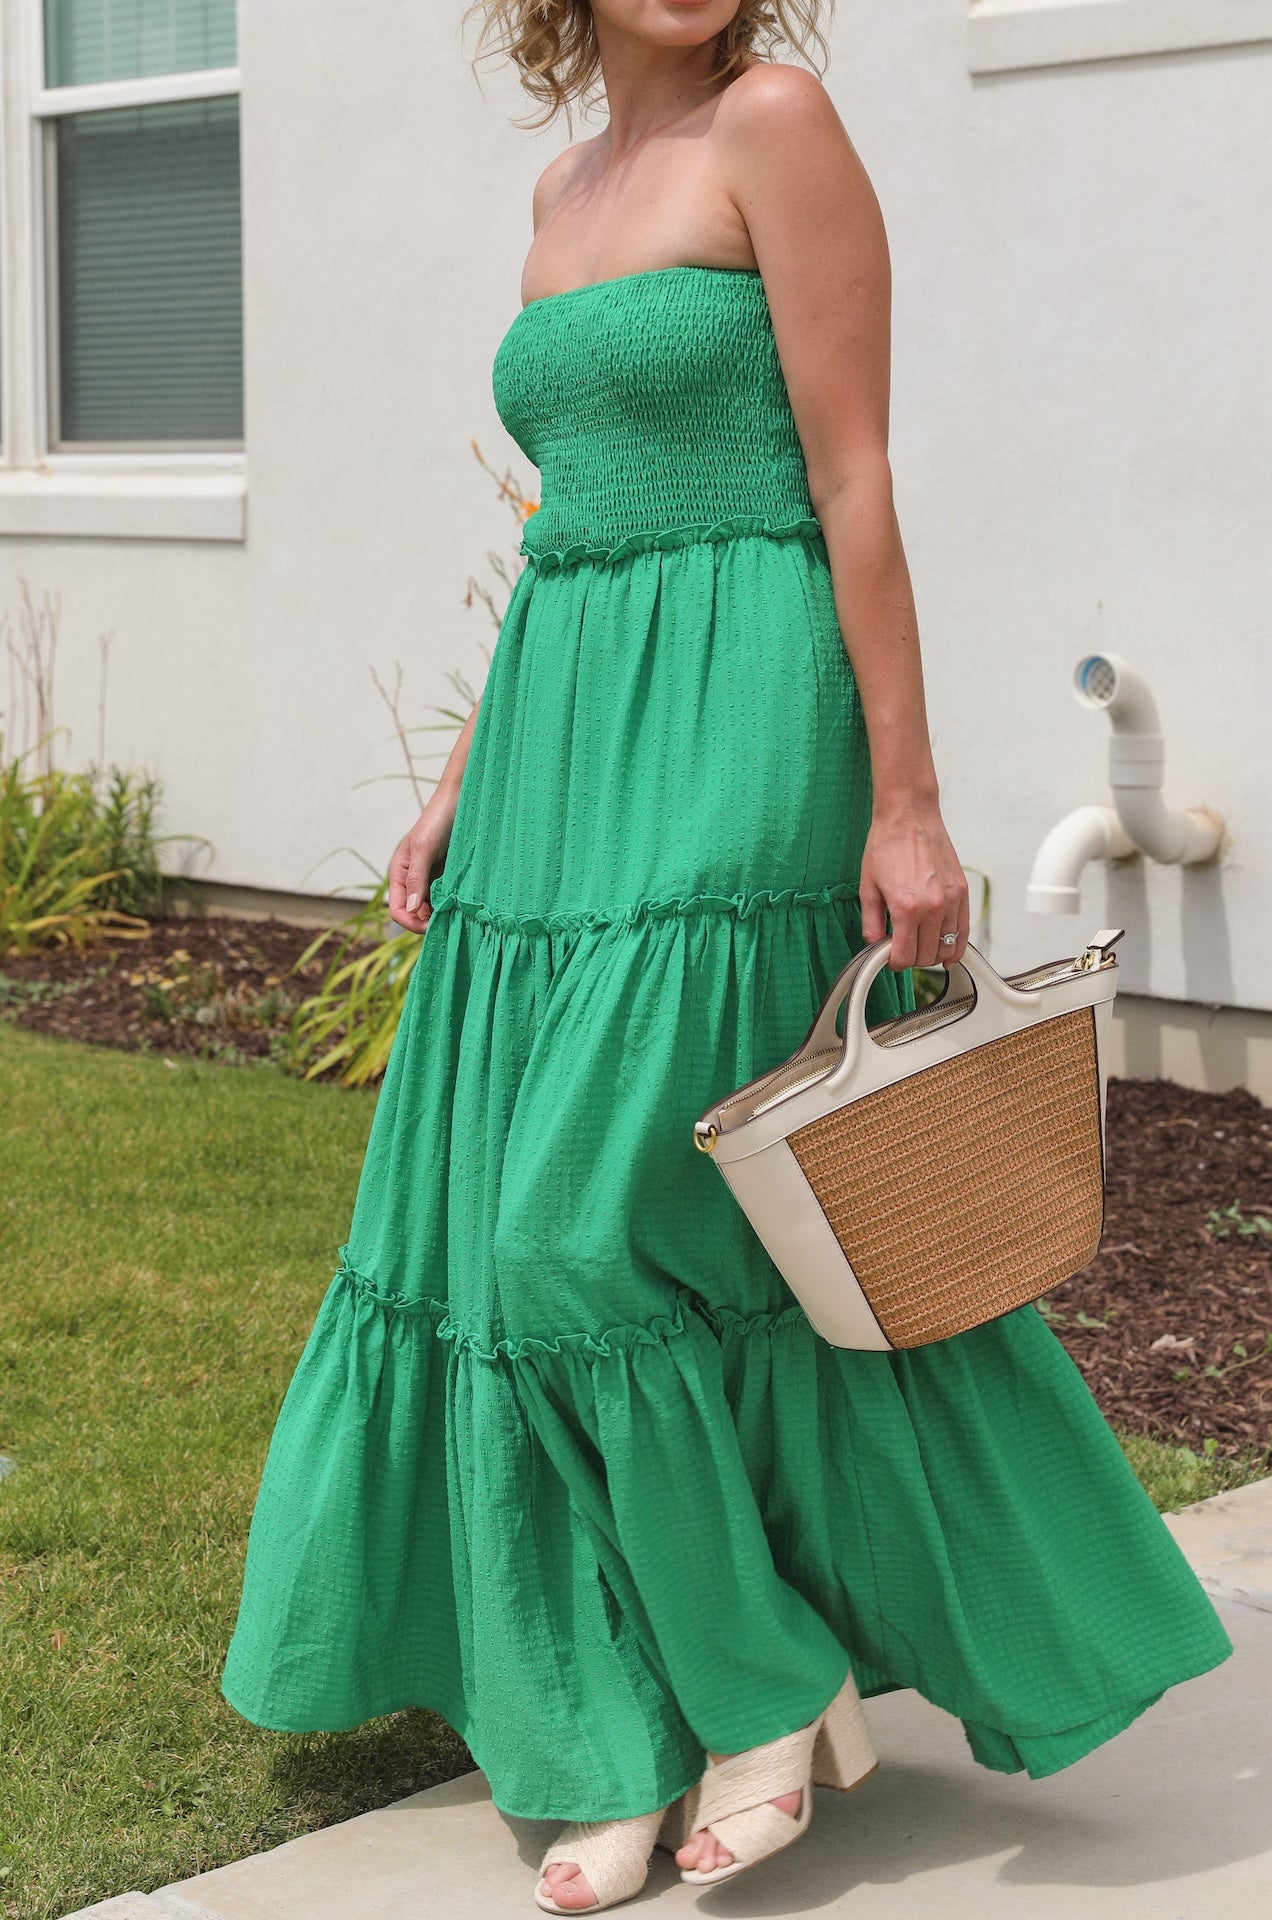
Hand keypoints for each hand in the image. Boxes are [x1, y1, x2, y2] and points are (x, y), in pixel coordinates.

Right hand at [387, 788, 457, 934]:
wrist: (463, 800)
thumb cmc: (438, 819)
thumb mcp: (424, 848)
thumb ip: (416, 878)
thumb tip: (411, 909)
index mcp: (400, 873)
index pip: (398, 910)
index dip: (411, 923)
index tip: (432, 926)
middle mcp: (414, 880)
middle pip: (416, 914)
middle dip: (429, 922)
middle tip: (450, 921)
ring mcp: (432, 880)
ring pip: (433, 909)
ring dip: (444, 914)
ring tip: (460, 913)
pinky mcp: (450, 878)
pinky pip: (449, 899)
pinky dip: (455, 905)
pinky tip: (466, 903)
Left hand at [859, 794, 969, 969]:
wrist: (909, 815)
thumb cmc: (886, 845)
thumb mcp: (867, 887)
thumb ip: (870, 922)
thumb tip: (875, 945)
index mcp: (906, 907)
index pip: (905, 956)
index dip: (894, 963)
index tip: (889, 958)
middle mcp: (933, 907)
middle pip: (927, 955)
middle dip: (912, 959)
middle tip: (901, 949)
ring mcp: (951, 900)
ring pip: (947, 947)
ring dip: (932, 953)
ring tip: (919, 946)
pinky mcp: (962, 892)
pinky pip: (964, 931)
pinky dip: (956, 946)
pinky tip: (947, 953)